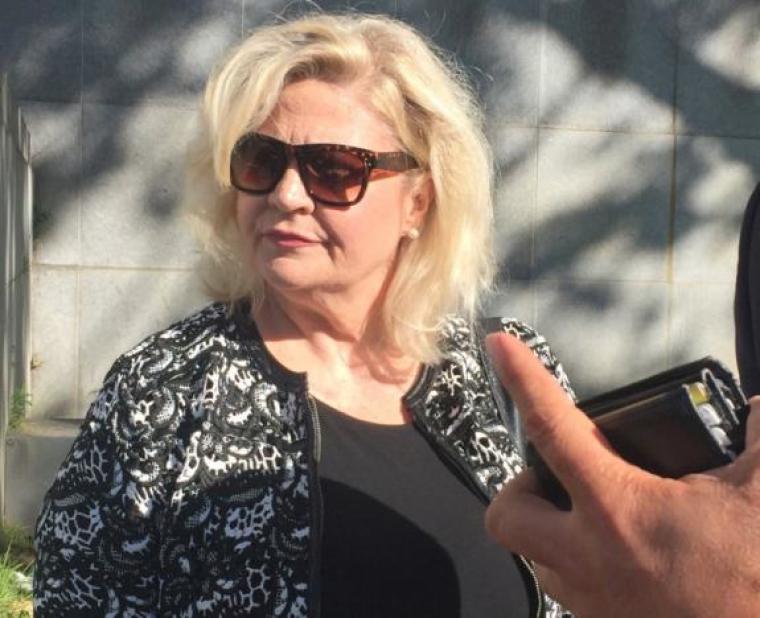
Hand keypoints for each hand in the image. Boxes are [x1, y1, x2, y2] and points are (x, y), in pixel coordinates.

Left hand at [484, 333, 759, 617]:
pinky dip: (579, 564)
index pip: (552, 427)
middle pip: (507, 513)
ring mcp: (594, 602)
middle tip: (563, 473)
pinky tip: (622, 553)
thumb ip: (759, 437)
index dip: (522, 379)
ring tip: (592, 511)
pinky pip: (569, 590)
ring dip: (549, 528)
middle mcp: (589, 558)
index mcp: (619, 509)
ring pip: (533, 556)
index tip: (498, 346)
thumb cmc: (758, 578)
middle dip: (523, 486)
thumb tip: (757, 408)